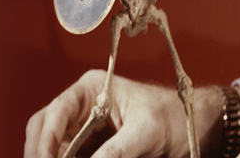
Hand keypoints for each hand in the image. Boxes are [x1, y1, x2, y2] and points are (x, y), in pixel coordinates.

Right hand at [24, 70, 224, 157]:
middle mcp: (83, 106)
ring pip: (53, 148)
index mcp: (94, 88)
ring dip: (52, 157)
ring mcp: (85, 128)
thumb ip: (116, 152)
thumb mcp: (146, 132)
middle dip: (41, 153)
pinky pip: (70, 156)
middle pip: (43, 131)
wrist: (197, 126)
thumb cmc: (176, 116)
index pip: (55, 113)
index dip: (44, 142)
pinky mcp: (92, 148)